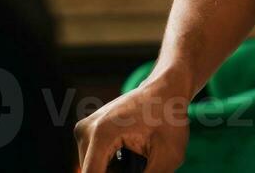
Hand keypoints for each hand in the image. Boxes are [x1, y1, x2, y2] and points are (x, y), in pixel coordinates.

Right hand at [75, 75, 192, 172]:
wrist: (166, 89)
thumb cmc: (170, 120)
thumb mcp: (168, 157)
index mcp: (102, 134)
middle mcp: (86, 130)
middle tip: (142, 162)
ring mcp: (84, 130)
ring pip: (94, 170)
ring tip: (139, 158)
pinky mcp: (87, 131)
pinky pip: (95, 161)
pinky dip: (112, 166)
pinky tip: (132, 155)